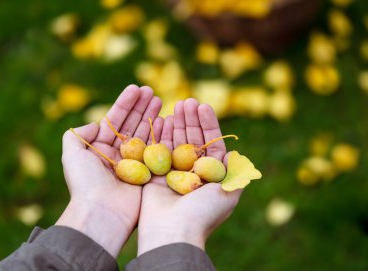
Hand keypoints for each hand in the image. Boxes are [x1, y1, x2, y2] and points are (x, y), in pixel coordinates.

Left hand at [56, 85, 161, 257]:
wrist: (101, 213)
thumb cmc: (86, 183)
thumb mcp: (72, 155)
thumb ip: (77, 135)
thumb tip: (94, 124)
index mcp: (101, 148)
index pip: (115, 120)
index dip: (125, 103)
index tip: (137, 88)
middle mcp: (119, 154)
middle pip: (132, 124)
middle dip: (142, 107)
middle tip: (153, 92)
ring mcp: (135, 163)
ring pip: (145, 134)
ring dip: (152, 116)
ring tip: (162, 101)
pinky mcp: (149, 173)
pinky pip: (156, 150)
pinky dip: (161, 134)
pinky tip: (167, 120)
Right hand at [137, 98, 241, 254]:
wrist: (173, 232)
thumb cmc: (203, 213)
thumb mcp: (228, 194)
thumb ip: (235, 174)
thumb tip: (237, 154)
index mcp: (211, 176)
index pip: (211, 143)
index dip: (208, 124)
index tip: (203, 106)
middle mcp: (193, 172)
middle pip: (192, 139)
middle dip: (191, 120)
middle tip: (187, 101)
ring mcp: (173, 173)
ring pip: (176, 142)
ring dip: (177, 123)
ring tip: (176, 105)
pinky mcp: (155, 175)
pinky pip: (158, 150)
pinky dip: (161, 135)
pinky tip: (163, 119)